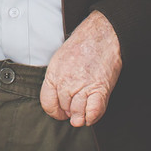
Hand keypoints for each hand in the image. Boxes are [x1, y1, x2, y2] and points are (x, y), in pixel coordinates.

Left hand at [40, 11, 121, 126]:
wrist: (103, 33)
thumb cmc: (84, 44)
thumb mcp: (61, 58)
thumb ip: (57, 79)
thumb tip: (60, 99)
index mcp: (54, 74)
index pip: (47, 103)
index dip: (55, 111)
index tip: (62, 112)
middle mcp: (66, 81)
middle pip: (64, 109)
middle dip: (71, 111)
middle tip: (78, 104)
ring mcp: (82, 85)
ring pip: (77, 114)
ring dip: (81, 115)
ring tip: (85, 109)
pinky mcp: (100, 88)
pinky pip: (93, 112)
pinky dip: (92, 116)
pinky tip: (92, 113)